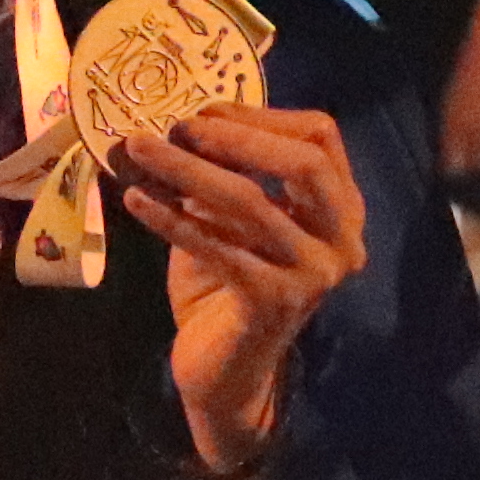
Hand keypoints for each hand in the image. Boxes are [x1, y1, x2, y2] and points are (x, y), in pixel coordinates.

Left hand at [121, 103, 366, 479]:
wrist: (225, 369)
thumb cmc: (227, 285)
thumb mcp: (230, 218)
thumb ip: (224, 172)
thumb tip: (182, 120)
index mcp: (342, 209)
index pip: (321, 138)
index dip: (261, 115)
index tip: (203, 110)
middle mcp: (342, 239)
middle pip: (305, 164)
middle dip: (238, 136)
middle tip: (178, 126)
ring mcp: (315, 274)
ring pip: (253, 203)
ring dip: (188, 171)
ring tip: (139, 150)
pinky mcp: (276, 302)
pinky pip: (219, 247)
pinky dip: (172, 220)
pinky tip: (137, 200)